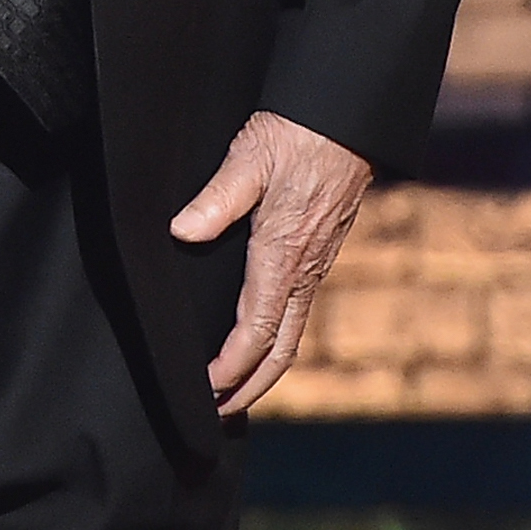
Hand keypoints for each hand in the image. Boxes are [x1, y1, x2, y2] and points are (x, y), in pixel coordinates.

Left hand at [169, 112, 371, 414]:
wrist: (348, 118)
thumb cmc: (298, 133)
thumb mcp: (250, 156)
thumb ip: (217, 197)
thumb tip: (182, 231)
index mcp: (283, 255)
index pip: (256, 331)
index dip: (231, 367)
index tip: (205, 388)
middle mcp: (304, 270)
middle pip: (281, 351)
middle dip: (252, 388)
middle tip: (219, 412)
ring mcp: (317, 264)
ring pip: (293, 335)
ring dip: (265, 370)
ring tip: (235, 389)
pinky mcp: (320, 253)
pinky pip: (299, 312)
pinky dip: (278, 340)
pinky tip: (261, 337)